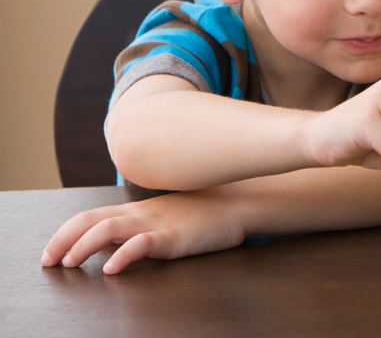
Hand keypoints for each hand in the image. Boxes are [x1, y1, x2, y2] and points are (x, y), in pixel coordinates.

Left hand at [41, 190, 246, 274]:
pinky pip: (142, 244)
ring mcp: (156, 224)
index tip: (51, 252)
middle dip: (63, 240)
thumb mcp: (164, 218)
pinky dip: (123, 256)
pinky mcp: (173, 237)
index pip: (89, 216)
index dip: (65, 233)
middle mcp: (140, 214)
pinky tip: (113, 269)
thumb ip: (137, 228)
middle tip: (49, 262)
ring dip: (82, 247)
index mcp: (136, 210)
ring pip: (107, 229)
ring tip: (71, 264)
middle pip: (89, 220)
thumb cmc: (204, 213)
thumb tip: (109, 245)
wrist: (238, 204)